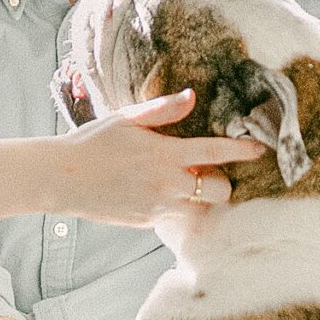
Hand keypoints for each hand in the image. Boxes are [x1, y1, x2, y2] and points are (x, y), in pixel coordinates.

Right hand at [53, 89, 263, 225]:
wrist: (60, 179)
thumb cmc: (92, 142)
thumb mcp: (126, 119)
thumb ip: (163, 110)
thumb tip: (192, 97)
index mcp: (164, 155)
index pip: (215, 153)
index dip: (241, 151)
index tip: (259, 149)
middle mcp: (166, 185)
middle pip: (219, 191)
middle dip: (222, 180)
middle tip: (206, 167)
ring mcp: (157, 208)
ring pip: (200, 208)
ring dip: (200, 195)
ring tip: (183, 180)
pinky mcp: (146, 223)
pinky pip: (174, 216)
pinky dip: (175, 204)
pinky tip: (156, 190)